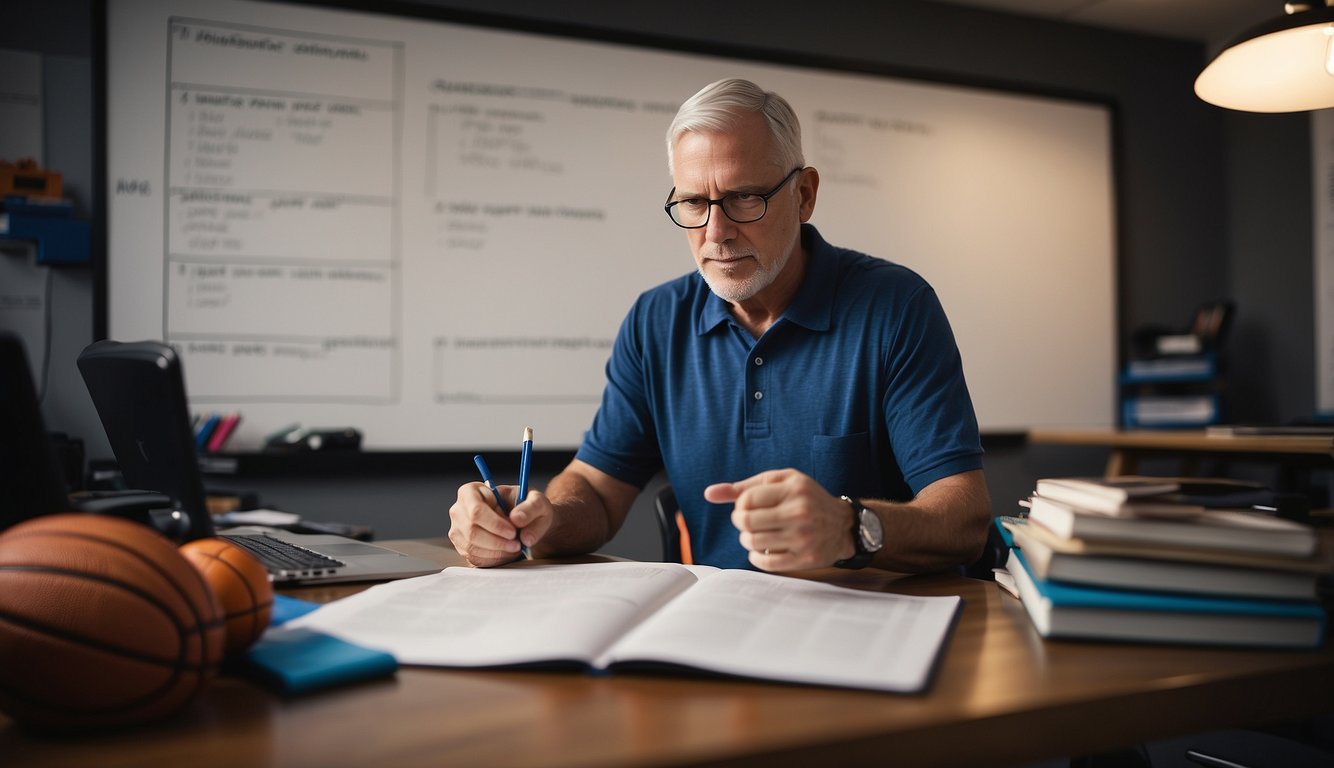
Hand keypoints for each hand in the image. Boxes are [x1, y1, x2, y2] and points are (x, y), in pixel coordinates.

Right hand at [447, 482, 552, 566]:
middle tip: (518, 544)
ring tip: (516, 547)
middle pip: (472, 532)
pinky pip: (475, 559)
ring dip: (498, 552)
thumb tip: (517, 520)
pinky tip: (507, 552)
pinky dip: (494, 559)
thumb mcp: (537, 501)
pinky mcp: (463, 547)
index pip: (476, 510)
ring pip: (473, 548)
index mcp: (471, 491)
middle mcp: (459, 510)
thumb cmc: (527, 507)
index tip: (513, 532)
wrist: (524, 521)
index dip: (495, 524)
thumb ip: (531, 507)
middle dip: (498, 541)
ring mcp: (458, 530)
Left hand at [704, 469, 854, 570]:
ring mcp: (803, 538)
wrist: (844, 525)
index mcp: (793, 489)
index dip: (739, 505)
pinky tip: (761, 550)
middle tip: (746, 523)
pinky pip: (766, 563)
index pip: (747, 499)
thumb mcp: (781, 482)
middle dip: (740, 523)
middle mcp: (799, 513)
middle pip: (746, 521)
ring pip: (753, 542)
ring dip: (747, 540)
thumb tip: (709, 493)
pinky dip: (756, 557)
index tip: (746, 507)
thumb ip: (745, 487)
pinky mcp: (805, 559)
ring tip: (754, 535)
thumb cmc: (806, 499)